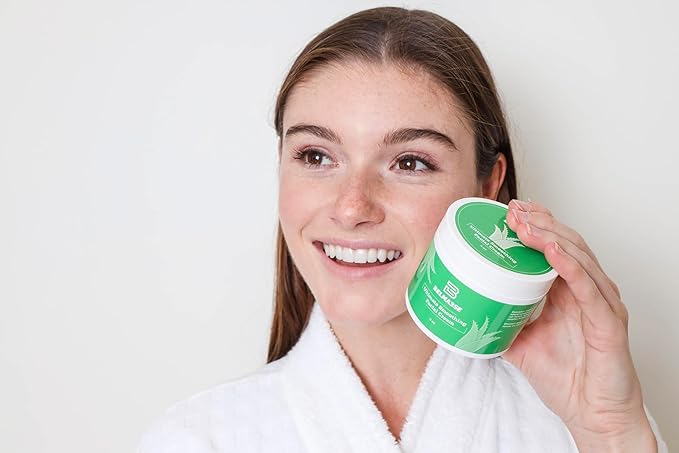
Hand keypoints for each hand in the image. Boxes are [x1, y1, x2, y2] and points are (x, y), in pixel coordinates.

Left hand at [502, 199, 656, 452]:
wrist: (592, 414)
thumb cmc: (565, 378)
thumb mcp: (520, 343)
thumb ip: (498, 322)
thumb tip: (462, 310)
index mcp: (568, 291)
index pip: (555, 245)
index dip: (536, 223)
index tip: (509, 210)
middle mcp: (587, 290)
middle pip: (567, 242)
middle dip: (539, 222)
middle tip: (512, 210)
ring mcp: (601, 303)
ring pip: (579, 257)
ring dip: (550, 236)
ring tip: (525, 224)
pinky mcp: (609, 322)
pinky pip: (590, 288)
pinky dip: (571, 267)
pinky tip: (552, 252)